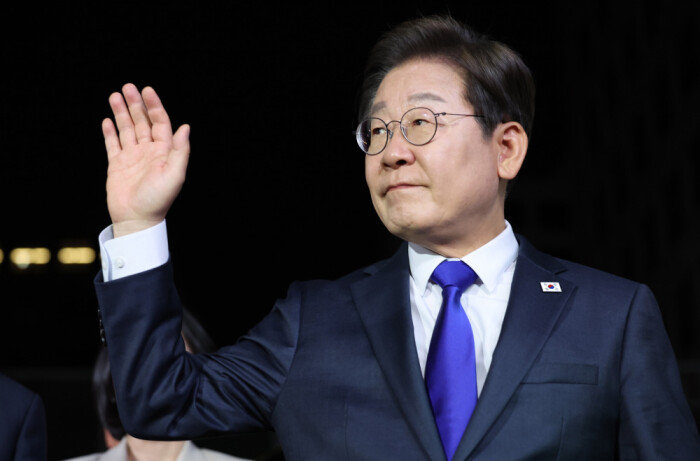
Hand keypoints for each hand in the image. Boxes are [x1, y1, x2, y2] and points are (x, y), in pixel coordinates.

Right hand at [102, 84, 189, 236]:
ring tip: (114, 96)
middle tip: (127, 87)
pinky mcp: (117, 165)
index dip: (154, 106)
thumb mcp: (174, 175)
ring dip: (121, 113)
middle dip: (135, 104)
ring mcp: (132, 158)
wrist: (136, 219)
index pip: (160, 123)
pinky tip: (107, 120)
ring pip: (127, 130)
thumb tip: (186, 127)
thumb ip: (181, 151)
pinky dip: (110, 132)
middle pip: (142, 122)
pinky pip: (113, 145)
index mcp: (164, 152)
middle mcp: (149, 152)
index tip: (147, 91)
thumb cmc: (158, 200)